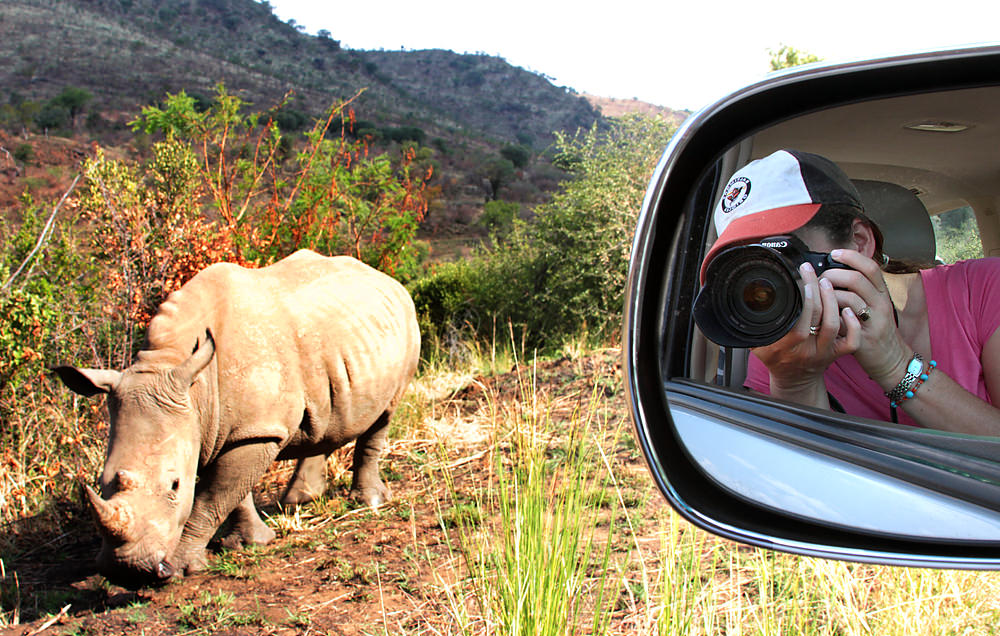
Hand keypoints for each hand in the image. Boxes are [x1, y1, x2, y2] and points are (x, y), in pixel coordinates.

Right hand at [753, 261, 860, 400]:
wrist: (794, 382)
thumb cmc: (777, 360)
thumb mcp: (758, 346)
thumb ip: (752, 329)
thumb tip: (741, 305)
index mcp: (784, 347)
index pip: (795, 319)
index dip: (801, 297)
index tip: (797, 277)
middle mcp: (805, 349)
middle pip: (815, 316)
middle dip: (814, 288)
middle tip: (810, 272)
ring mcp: (823, 351)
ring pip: (833, 324)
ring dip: (831, 300)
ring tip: (825, 282)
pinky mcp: (837, 354)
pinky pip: (851, 341)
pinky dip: (853, 325)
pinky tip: (847, 309)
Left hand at [822, 249, 911, 388]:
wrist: (890, 358)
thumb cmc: (875, 329)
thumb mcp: (873, 305)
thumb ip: (859, 290)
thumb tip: (834, 272)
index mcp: (882, 293)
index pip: (870, 267)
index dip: (852, 257)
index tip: (834, 253)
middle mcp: (880, 304)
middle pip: (856, 279)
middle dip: (832, 275)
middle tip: (819, 279)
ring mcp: (874, 320)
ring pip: (849, 299)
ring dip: (828, 295)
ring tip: (818, 297)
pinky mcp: (865, 337)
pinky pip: (846, 322)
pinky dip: (833, 316)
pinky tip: (826, 316)